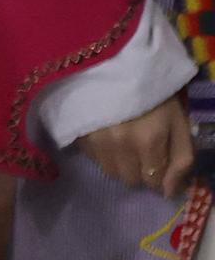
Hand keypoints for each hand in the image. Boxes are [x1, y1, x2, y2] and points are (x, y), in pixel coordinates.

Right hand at [76, 101, 198, 195]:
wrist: (113, 67)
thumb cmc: (153, 94)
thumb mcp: (178, 122)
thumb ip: (182, 158)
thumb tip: (170, 192)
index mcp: (149, 142)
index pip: (154, 182)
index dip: (159, 174)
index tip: (159, 160)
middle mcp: (119, 146)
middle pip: (130, 180)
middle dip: (139, 170)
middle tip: (142, 149)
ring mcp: (95, 142)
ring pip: (110, 172)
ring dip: (120, 163)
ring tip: (124, 142)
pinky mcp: (77, 137)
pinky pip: (93, 159)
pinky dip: (103, 153)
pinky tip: (108, 135)